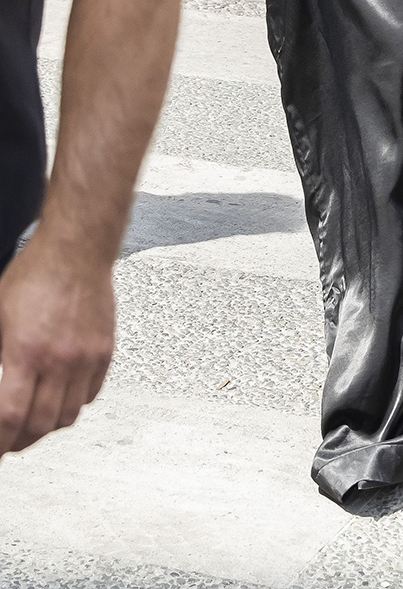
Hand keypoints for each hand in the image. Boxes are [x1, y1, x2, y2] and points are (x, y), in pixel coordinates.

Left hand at [0, 232, 113, 456]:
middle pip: (41, 425)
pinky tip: (60, 398)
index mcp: (26, 350)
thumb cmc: (36, 273)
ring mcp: (86, 357)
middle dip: (20, 441)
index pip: (10, 417)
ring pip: (68, 416)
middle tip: (8, 442)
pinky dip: (73, 405)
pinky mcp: (105, 351)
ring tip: (33, 424)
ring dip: (47, 427)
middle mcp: (60, 359)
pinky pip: (90, 395)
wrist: (78, 249)